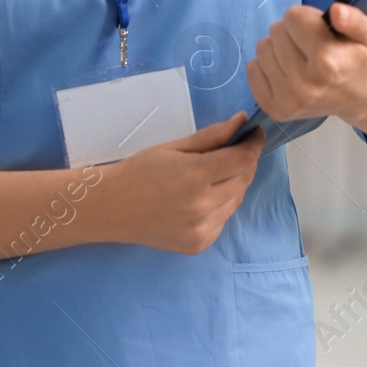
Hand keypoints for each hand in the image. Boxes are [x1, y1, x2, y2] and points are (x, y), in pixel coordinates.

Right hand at [100, 111, 263, 253]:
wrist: (110, 208)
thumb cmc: (139, 171)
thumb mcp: (174, 147)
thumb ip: (212, 136)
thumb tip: (242, 121)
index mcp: (196, 176)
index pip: (243, 160)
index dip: (254, 144)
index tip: (255, 134)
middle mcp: (202, 206)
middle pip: (244, 180)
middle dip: (245, 162)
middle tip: (236, 150)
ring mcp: (201, 230)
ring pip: (236, 201)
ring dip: (234, 185)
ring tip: (214, 175)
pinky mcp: (197, 245)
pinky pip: (222, 220)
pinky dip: (220, 206)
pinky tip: (202, 198)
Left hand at [246, 2, 366, 122]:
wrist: (359, 98)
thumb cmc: (358, 60)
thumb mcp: (365, 35)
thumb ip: (354, 19)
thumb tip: (336, 10)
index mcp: (328, 62)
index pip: (293, 16)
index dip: (307, 18)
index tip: (319, 30)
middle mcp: (305, 84)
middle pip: (276, 30)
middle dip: (293, 32)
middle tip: (311, 45)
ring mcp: (287, 99)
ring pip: (262, 48)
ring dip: (279, 48)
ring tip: (300, 58)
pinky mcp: (274, 108)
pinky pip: (252, 69)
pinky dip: (268, 65)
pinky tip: (288, 71)